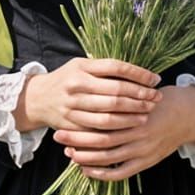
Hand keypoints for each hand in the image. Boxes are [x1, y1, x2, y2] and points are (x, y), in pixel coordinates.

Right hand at [13, 58, 161, 133]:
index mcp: (81, 67)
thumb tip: (138, 74)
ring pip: (109, 114)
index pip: (116, 68)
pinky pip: (98, 129)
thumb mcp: (81, 66)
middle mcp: (76, 85)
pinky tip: (130, 126)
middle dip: (140, 96)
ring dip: (132, 114)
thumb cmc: (66, 79)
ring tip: (148, 112)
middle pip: (115, 92)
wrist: (37, 99)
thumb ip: (105, 69)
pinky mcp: (72, 124)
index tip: (155, 79)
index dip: (138, 74)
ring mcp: (73, 106)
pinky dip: (117, 128)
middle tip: (156, 98)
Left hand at [53, 84, 194, 180]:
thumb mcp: (143, 90)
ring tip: (69, 154)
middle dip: (77, 138)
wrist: (190, 114)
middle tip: (58, 137)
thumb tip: (92, 87)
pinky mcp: (147, 162)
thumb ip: (120, 92)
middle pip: (101, 137)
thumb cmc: (163, 98)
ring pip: (108, 157)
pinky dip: (102, 174)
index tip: (62, 119)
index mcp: (134, 110)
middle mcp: (138, 131)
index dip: (81, 120)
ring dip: (86, 157)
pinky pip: (120, 172)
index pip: (102, 117)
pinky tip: (87, 170)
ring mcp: (142, 149)